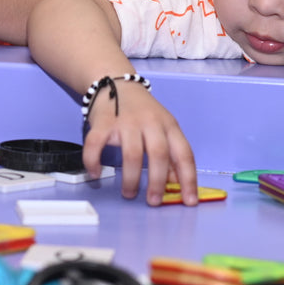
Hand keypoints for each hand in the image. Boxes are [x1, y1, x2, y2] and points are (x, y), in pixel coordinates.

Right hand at [82, 83, 196, 206]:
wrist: (115, 82)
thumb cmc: (142, 111)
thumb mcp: (163, 127)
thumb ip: (170, 154)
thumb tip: (176, 183)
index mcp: (169, 125)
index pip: (184, 154)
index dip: (188, 179)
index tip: (190, 201)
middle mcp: (150, 122)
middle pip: (158, 154)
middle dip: (157, 182)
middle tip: (153, 202)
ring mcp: (126, 122)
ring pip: (131, 154)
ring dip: (131, 178)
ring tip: (129, 193)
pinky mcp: (103, 122)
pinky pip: (96, 145)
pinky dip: (93, 162)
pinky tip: (95, 174)